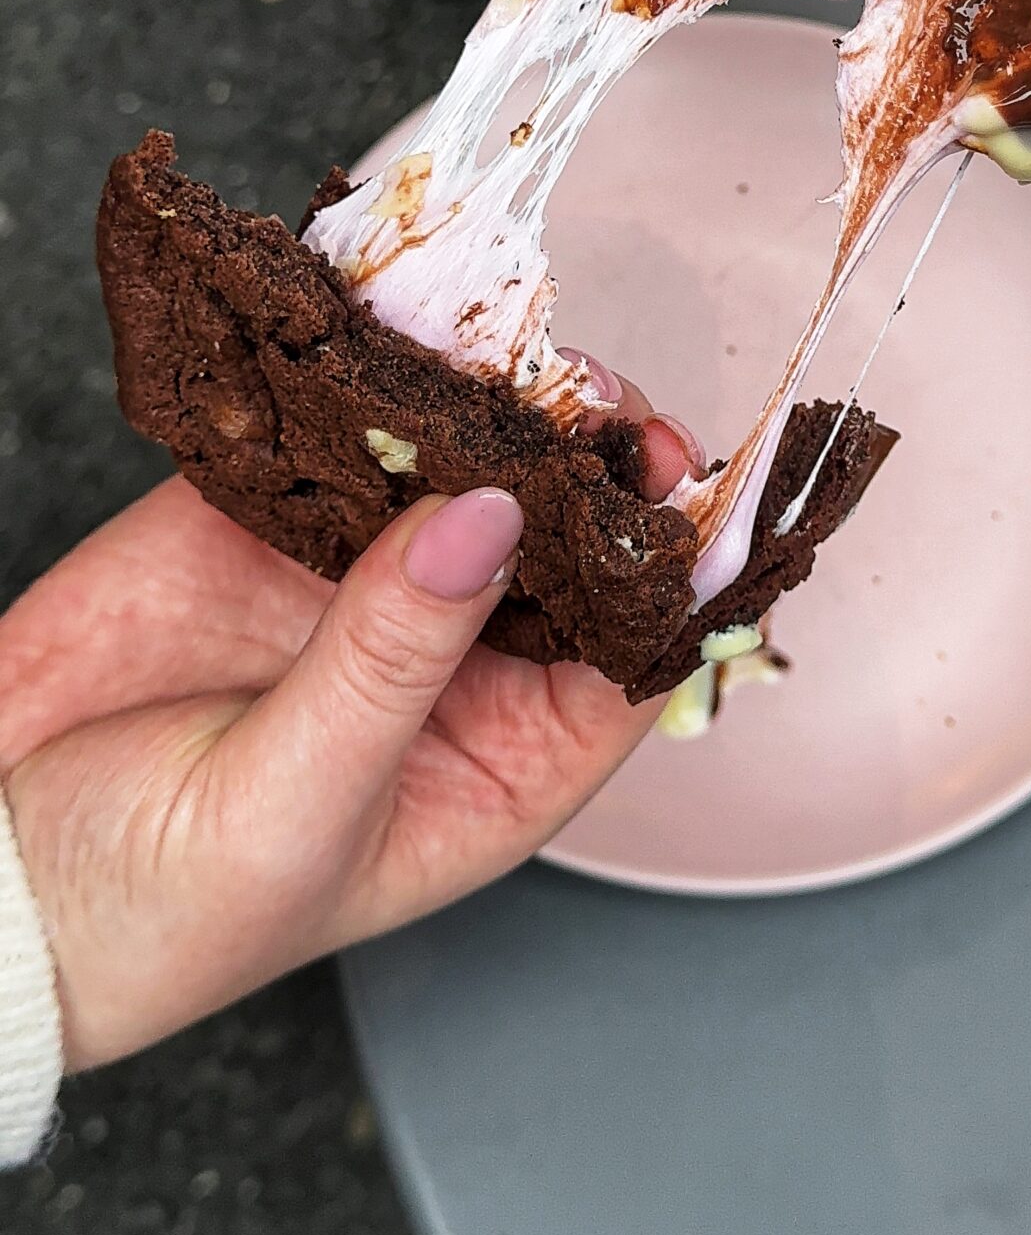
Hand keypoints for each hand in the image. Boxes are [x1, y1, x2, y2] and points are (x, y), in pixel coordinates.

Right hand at [0, 366, 701, 1074]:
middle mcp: (453, 656)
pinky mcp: (263, 512)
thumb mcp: (291, 808)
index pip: (631, 646)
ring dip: (482, 393)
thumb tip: (492, 518)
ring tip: (493, 339)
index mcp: (501, 760)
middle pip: (561, 530)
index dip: (667, 561)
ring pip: (461, 456)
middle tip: (578, 392)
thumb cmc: (152, 914)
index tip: (675, 477)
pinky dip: (358, 365)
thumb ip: (391, 661)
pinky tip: (382, 320)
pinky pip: (336, 420)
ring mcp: (360, 575)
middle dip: (583, 454)